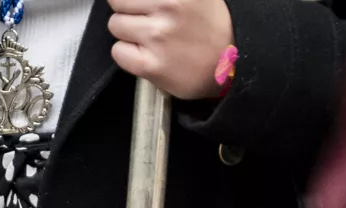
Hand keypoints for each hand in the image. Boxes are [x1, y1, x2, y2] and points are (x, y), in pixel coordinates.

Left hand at [108, 0, 234, 98]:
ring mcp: (159, 36)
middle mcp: (170, 6)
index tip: (138, 5)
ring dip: (128, 32)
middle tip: (149, 20)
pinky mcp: (150, 64)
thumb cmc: (212, 27)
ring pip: (115, 25)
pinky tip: (148, 53)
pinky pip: (118, 51)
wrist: (230, 64)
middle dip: (129, 11)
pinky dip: (128, 54)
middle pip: (118, 2)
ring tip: (152, 37)